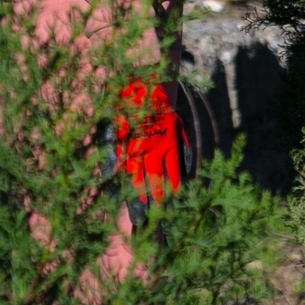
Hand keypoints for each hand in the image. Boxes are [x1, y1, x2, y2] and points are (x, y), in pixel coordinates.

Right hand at [114, 79, 192, 204]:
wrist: (141, 88)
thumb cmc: (162, 106)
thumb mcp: (178, 124)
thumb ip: (182, 146)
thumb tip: (185, 166)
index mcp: (168, 145)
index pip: (171, 175)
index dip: (171, 191)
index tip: (171, 203)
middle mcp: (151, 150)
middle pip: (153, 182)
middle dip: (154, 201)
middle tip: (154, 217)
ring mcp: (134, 148)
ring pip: (135, 179)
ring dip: (137, 196)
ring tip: (139, 211)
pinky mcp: (119, 144)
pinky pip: (119, 167)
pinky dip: (119, 181)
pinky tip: (119, 193)